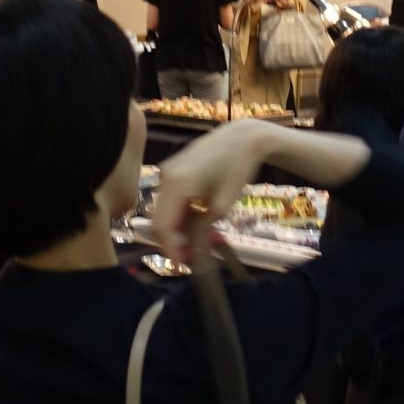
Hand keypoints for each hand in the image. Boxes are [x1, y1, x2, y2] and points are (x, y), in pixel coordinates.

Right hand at [151, 119, 288, 264]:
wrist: (243, 137)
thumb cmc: (237, 170)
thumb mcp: (221, 205)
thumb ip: (202, 231)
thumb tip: (193, 254)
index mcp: (175, 184)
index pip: (163, 226)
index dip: (171, 249)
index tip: (182, 265)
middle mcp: (165, 177)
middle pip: (159, 220)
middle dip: (174, 241)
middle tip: (194, 256)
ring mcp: (168, 171)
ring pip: (165, 210)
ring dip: (179, 228)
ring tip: (203, 238)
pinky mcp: (174, 169)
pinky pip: (171, 199)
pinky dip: (182, 213)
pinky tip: (200, 219)